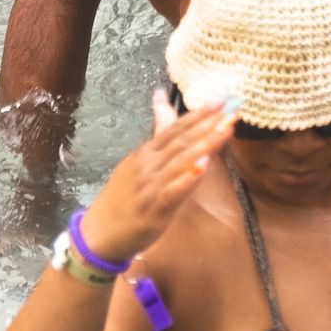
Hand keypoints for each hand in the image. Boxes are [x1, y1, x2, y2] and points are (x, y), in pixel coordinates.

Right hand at [80, 91, 236, 267]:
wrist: (98, 235)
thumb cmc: (122, 197)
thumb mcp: (137, 161)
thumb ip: (157, 132)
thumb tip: (160, 95)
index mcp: (145, 152)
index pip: (175, 128)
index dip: (199, 114)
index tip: (222, 100)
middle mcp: (148, 165)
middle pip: (181, 141)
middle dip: (209, 124)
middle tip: (233, 109)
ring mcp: (150, 187)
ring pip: (181, 161)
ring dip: (205, 144)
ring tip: (226, 130)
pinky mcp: (153, 210)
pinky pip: (173, 192)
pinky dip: (188, 178)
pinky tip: (203, 166)